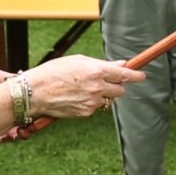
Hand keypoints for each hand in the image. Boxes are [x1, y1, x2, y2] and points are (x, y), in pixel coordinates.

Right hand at [23, 55, 144, 119]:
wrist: (34, 93)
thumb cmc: (53, 72)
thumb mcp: (77, 61)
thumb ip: (102, 64)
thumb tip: (122, 65)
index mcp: (96, 70)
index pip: (124, 74)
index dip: (135, 75)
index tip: (141, 76)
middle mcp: (97, 87)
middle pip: (120, 90)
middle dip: (116, 86)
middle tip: (103, 82)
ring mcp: (93, 102)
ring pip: (108, 100)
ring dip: (102, 95)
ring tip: (82, 89)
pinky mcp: (86, 113)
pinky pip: (96, 107)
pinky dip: (90, 103)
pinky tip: (75, 97)